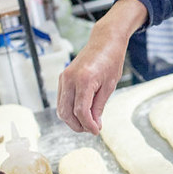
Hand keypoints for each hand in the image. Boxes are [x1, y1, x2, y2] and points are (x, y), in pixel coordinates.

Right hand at [57, 0, 146, 133]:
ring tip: (87, 123)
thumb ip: (99, 106)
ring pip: (61, 108)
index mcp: (84, 80)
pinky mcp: (62, 78)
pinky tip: (81, 113)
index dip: (88, 125)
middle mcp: (70, 79)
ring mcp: (64, 78)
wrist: (104, 41)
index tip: (96, 131)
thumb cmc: (111, 61)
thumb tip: (94, 124)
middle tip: (91, 130)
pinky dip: (69, 110)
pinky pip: (62, 100)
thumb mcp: (109, 86)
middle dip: (78, 125)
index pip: (81, 111)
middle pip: (67, 112)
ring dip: (72, 120)